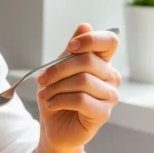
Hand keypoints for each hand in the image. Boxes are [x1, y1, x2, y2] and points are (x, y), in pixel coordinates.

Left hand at [35, 24, 120, 149]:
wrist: (53, 127)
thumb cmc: (58, 96)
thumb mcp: (58, 70)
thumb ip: (70, 51)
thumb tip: (84, 25)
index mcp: (102, 62)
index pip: (110, 41)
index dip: (91, 39)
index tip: (70, 47)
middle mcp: (111, 77)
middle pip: (88, 61)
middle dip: (58, 69)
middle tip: (41, 80)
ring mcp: (110, 96)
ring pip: (83, 81)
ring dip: (56, 87)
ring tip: (45, 95)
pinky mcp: (103, 113)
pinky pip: (81, 99)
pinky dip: (60, 100)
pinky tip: (52, 105)